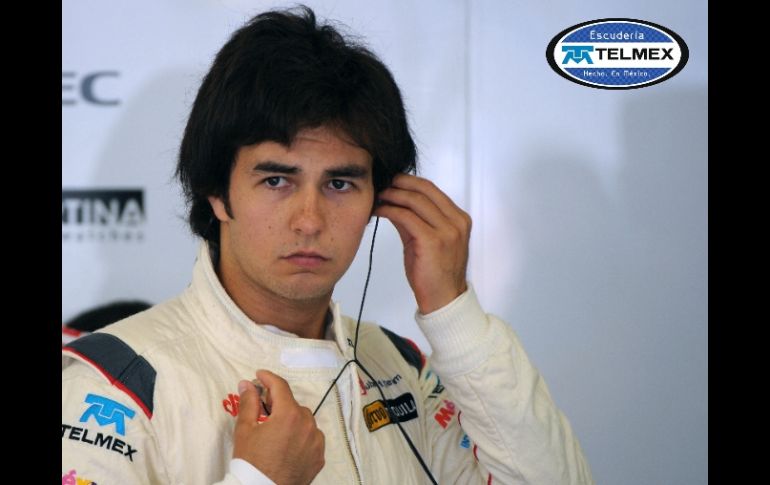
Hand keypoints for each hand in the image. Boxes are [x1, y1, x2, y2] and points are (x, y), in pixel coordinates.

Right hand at [232, 370, 324, 484]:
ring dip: (292, 420)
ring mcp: (316, 442)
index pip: (280, 386)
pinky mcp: (319, 457)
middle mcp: (308, 424)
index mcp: (289, 414)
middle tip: (263, 410)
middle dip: (278, 404)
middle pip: (293, 405)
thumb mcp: (245, 429)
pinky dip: (302, 437)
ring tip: (276, 432)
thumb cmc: (251, 461)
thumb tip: (247, 384)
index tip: (259, 375)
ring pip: (305, 421)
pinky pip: (312, 438)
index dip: (268, 378)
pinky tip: (288, 445)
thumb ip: (249, 402)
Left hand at [374, 174, 470, 313]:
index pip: (433, 189)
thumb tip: (394, 202)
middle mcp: (457, 222)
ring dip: (393, 195)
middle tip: (382, 183)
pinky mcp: (432, 241)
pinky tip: (380, 210)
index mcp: (459, 218)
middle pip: (425, 190)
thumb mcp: (427, 240)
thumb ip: (415, 220)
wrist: (444, 299)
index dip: (410, 181)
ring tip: (378, 196)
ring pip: (415, 201)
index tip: (393, 180)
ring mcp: (447, 231)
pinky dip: (390, 210)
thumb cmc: (435, 272)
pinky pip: (407, 217)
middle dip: (400, 183)